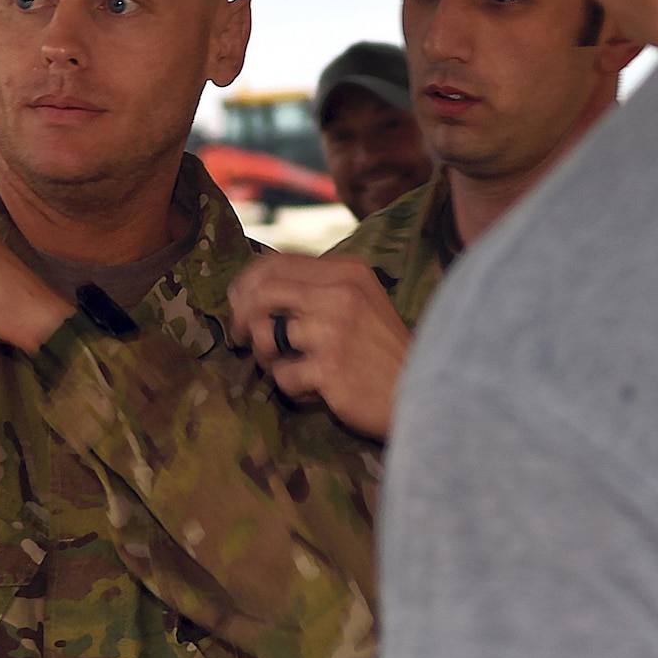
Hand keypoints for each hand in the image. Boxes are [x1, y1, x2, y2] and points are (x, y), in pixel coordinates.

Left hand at [227, 254, 409, 439]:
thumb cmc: (383, 351)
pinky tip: (312, 389)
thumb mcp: (361, 301)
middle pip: (262, 293)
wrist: (421, 394)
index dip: (246, 283)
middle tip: (238, 338)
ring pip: (265, 335)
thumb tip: (253, 288)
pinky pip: (282, 375)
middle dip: (240, 316)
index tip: (236, 303)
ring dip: (265, 355)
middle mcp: (341, 293)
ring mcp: (335, 330)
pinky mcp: (330, 367)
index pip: (276, 262)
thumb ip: (318, 287)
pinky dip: (290, 386)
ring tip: (284, 366)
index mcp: (347, 270)